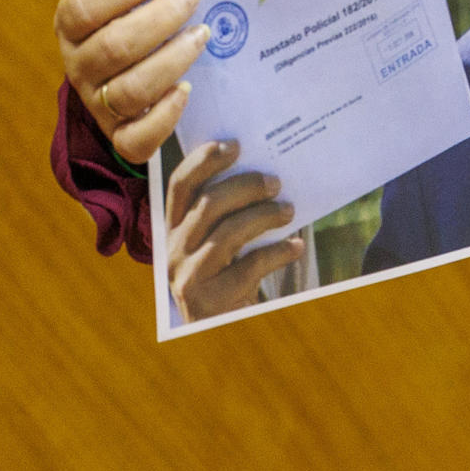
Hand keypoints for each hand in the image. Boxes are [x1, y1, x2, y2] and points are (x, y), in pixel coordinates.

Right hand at [55, 0, 206, 164]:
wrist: (119, 86)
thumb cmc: (128, 25)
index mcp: (71, 28)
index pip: (84, 8)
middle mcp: (79, 67)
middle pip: (113, 48)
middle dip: (160, 19)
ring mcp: (98, 104)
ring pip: (130, 91)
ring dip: (171, 60)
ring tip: (202, 35)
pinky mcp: (121, 136)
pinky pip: (136, 139)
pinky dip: (164, 116)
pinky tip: (186, 89)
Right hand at [165, 140, 303, 320]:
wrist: (222, 326)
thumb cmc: (230, 271)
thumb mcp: (224, 239)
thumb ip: (233, 211)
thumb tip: (273, 174)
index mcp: (174, 226)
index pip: (181, 184)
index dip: (204, 160)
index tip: (235, 145)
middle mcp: (172, 248)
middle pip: (208, 203)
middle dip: (246, 186)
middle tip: (276, 182)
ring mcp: (186, 275)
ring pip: (228, 233)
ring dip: (264, 216)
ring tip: (289, 210)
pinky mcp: (207, 299)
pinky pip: (249, 266)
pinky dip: (278, 253)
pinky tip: (296, 246)